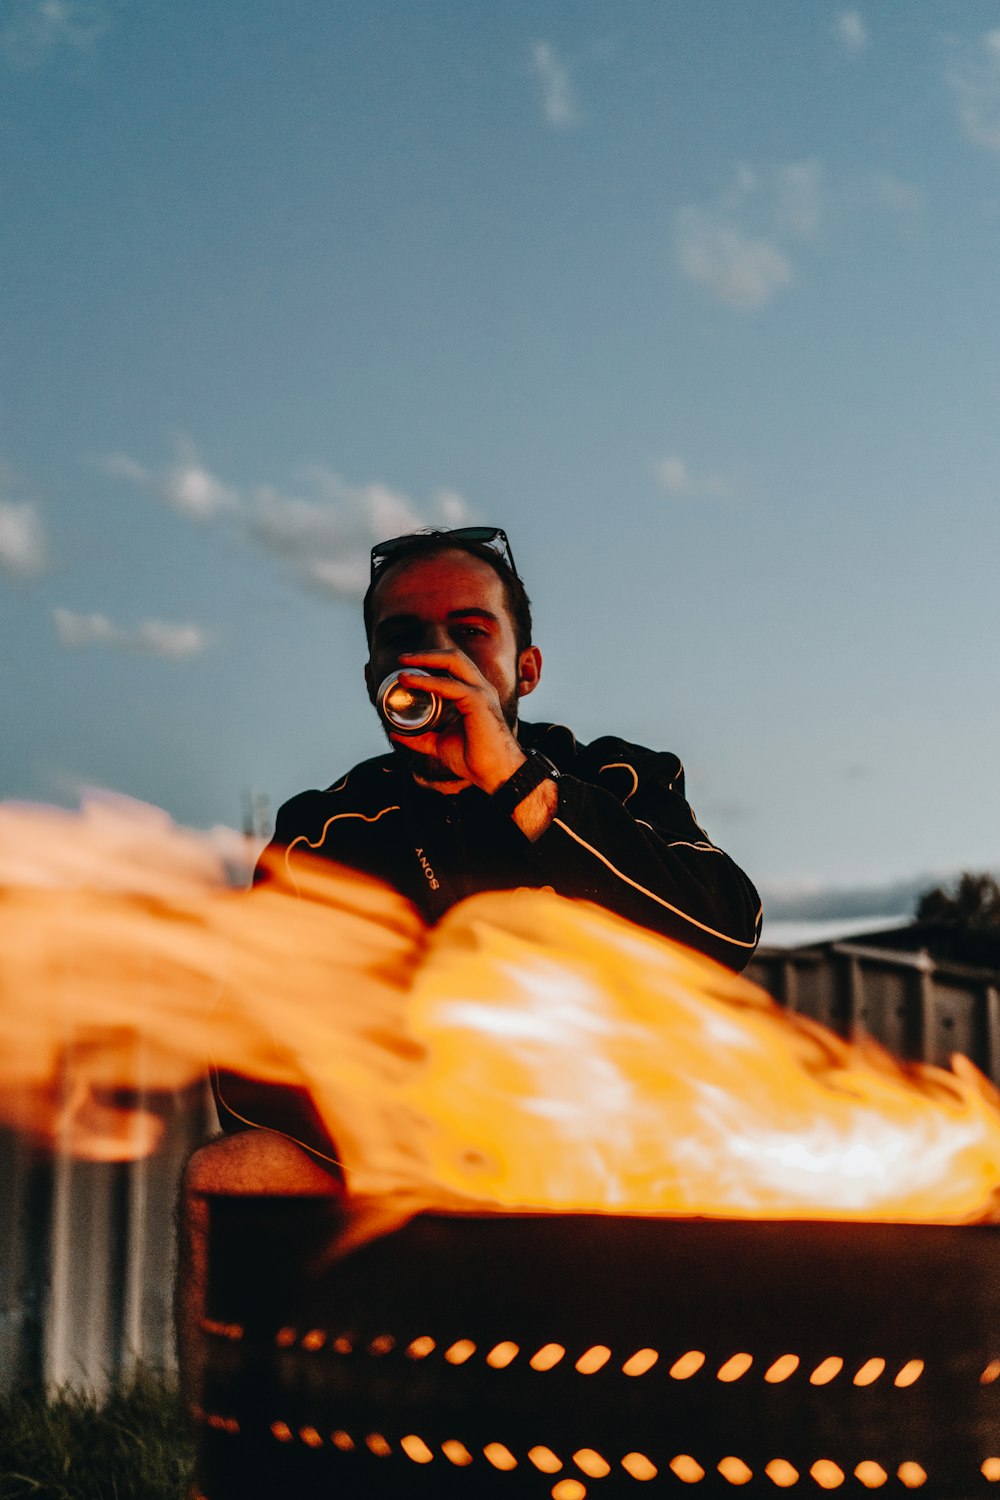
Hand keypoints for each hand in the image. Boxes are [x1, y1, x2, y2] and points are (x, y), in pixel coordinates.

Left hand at [393, 649, 525, 792]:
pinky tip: (411, 682)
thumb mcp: (440, 744)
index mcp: (474, 694)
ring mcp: (481, 692)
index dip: (430, 661)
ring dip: (425, 660)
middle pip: (453, 657)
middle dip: (426, 654)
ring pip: (453, 661)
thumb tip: (396, 734)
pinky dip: (427, 681)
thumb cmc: (474, 759)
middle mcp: (480, 688)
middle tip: (402, 659)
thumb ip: (421, 737)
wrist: (494, 774)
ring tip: (403, 666)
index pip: (453, 666)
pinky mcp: (478, 702)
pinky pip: (449, 685)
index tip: (406, 665)